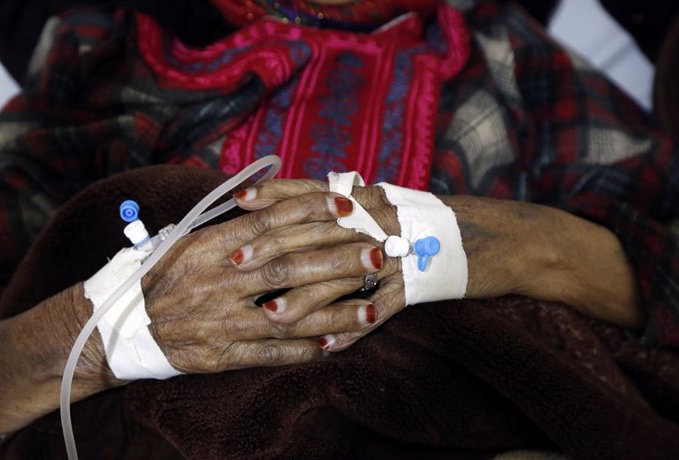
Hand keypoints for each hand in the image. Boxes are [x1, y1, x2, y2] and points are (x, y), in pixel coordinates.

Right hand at [141, 190, 385, 372]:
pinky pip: (268, 354)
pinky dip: (302, 351)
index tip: (346, 205)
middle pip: (288, 267)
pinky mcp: (221, 355)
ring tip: (370, 308)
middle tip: (376, 253)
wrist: (125, 324)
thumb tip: (276, 202)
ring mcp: (221, 321)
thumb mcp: (190, 240)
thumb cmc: (166, 276)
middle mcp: (219, 282)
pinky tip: (335, 346)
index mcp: (210, 247)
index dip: (310, 211)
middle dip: (336, 259)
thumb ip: (233, 227)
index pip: (268, 224)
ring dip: (332, 313)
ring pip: (286, 315)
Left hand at [233, 180, 642, 353]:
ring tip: (272, 316)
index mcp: (371, 199)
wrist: (503, 237)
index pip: (316, 192)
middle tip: (236, 262)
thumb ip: (359, 202)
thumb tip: (321, 198)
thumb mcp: (398, 203)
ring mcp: (400, 252)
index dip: (277, 194)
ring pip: (344, 274)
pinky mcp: (420, 284)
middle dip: (274, 248)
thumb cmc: (442, 221)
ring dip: (307, 298)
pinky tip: (330, 346)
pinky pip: (382, 308)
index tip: (241, 200)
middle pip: (319, 232)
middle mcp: (380, 221)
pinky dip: (356, 328)